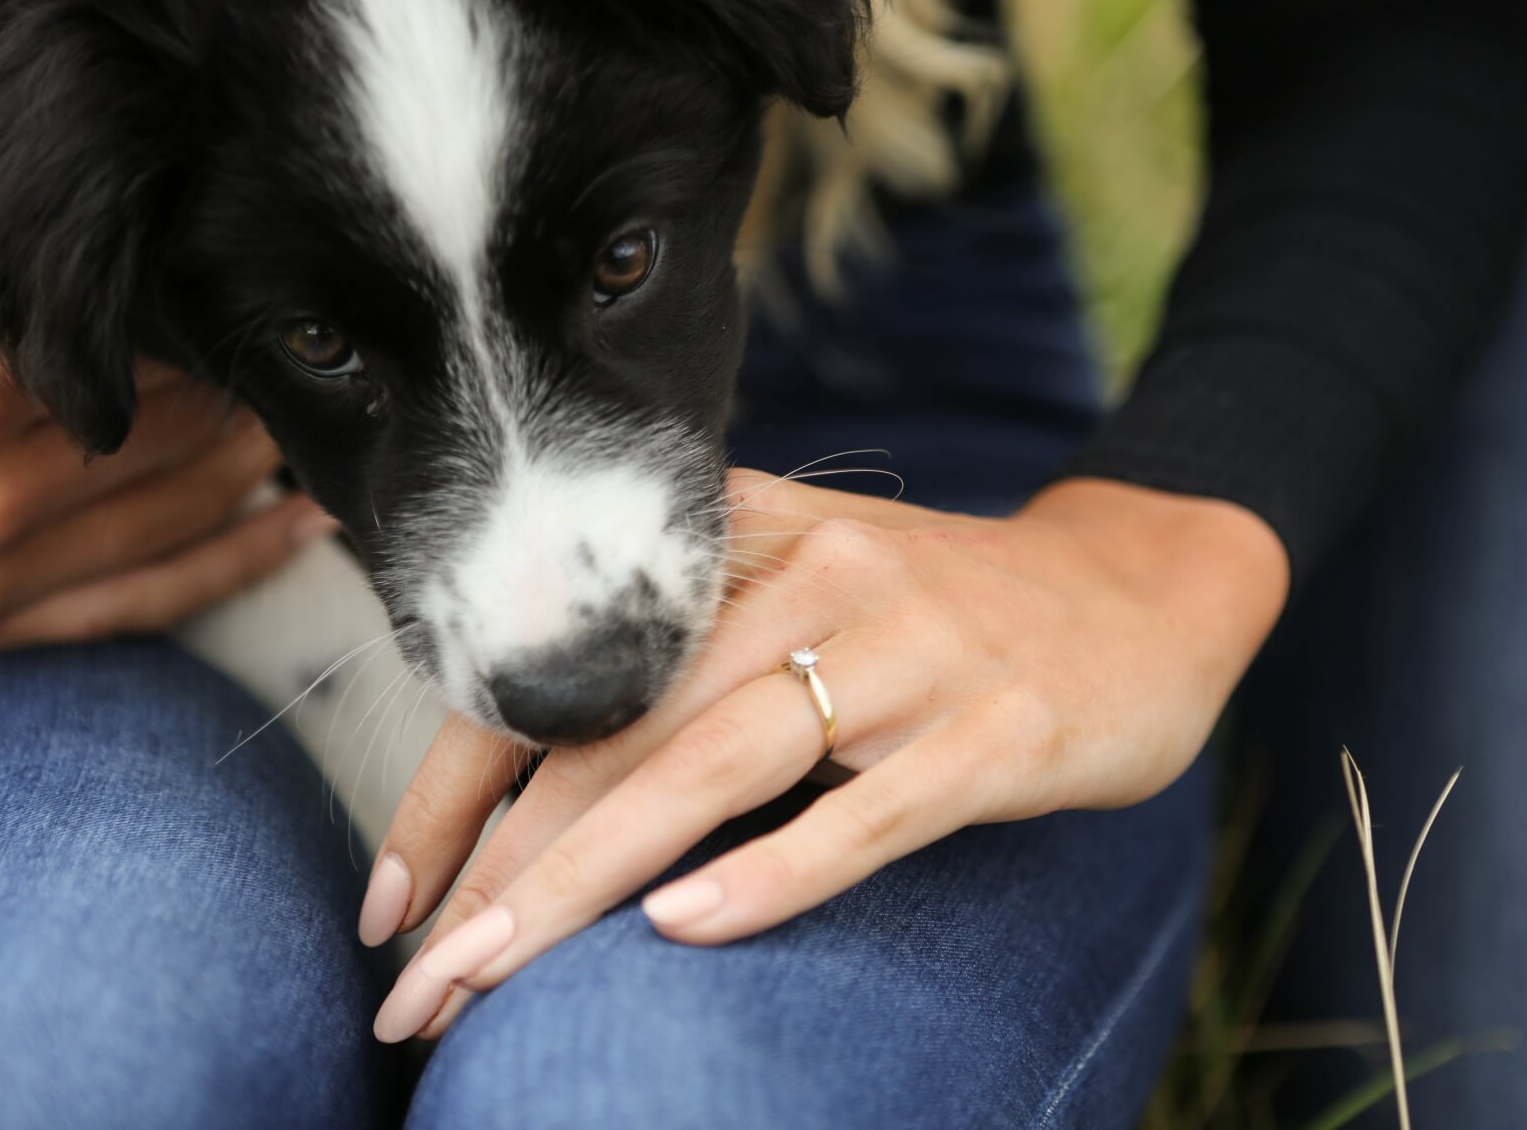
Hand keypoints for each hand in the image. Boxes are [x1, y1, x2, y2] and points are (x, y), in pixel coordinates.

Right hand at [0, 323, 336, 655]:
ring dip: (254, 465)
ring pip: (176, 514)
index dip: (188, 324)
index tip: (229, 297)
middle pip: (163, 433)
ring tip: (300, 418)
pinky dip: (243, 558)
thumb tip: (121, 271)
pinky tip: (302, 521)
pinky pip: (153, 599)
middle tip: (284, 352)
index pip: (121, 357)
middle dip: (234, 390)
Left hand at [363, 469, 1288, 1042]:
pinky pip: (872, 807)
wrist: (1133, 594)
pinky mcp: (1000, 726)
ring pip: (719, 764)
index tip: (393, 900)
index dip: (460, 782)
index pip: (566, 662)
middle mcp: (818, 571)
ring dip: (588, 882)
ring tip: (490, 982)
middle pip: (622, 726)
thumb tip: (520, 795)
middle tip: (416, 988)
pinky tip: (687, 932)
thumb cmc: (931, 622)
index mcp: (744, 538)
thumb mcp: (798, 602)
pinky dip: (776, 870)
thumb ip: (680, 662)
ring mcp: (914, 647)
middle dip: (502, 868)